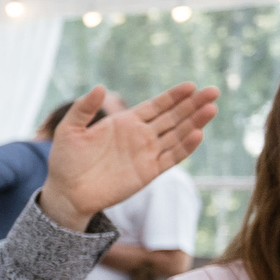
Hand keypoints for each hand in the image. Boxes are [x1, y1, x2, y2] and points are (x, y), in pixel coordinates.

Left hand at [36, 83, 219, 229]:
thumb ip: (83, 109)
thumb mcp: (69, 130)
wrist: (66, 193)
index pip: (156, 105)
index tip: (191, 86)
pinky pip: (171, 158)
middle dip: (193, 104)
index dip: (174, 96)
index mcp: (125, 122)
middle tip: (213, 91)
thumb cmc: (65, 161)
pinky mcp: (148, 172)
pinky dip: (185, 147)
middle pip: (173, 117)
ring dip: (194, 122)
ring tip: (212, 108)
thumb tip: (101, 88)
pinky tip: (197, 134)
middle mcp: (140, 136)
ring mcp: (146, 154)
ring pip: (177, 135)